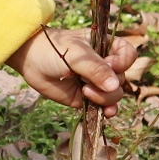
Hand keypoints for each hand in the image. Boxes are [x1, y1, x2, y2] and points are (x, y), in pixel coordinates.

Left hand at [8, 27, 137, 111]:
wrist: (30, 60)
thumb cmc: (53, 48)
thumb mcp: (76, 55)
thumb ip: (95, 69)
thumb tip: (115, 86)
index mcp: (106, 47)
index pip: (128, 55)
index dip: (123, 63)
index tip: (111, 65)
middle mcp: (104, 65)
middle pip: (122, 79)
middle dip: (109, 83)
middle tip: (87, 80)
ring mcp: (96, 82)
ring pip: (115, 94)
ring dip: (105, 97)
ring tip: (85, 91)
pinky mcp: (87, 97)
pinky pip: (104, 106)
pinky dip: (107, 110)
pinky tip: (105, 113)